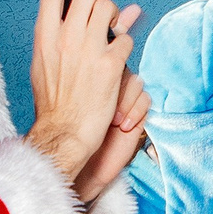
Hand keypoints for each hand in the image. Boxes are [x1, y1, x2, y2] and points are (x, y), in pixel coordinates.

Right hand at [25, 0, 139, 185]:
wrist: (63, 132)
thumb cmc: (54, 102)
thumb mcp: (44, 63)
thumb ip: (59, 35)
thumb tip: (76, 14)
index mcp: (45, 36)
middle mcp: (66, 38)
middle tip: (102, 1)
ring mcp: (90, 49)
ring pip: (110, 9)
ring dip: (114, 16)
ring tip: (111, 30)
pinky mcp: (111, 64)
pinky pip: (126, 38)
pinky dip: (125, 44)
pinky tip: (118, 58)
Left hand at [71, 70, 150, 203]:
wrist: (78, 158)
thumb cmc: (70, 130)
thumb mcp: (67, 95)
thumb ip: (75, 72)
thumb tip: (78, 55)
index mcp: (91, 75)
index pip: (105, 58)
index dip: (102, 69)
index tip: (90, 88)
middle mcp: (109, 86)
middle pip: (123, 68)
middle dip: (115, 86)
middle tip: (104, 106)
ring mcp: (124, 100)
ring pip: (136, 83)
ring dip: (126, 101)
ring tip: (113, 120)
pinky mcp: (137, 114)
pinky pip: (146, 100)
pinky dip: (135, 111)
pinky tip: (123, 127)